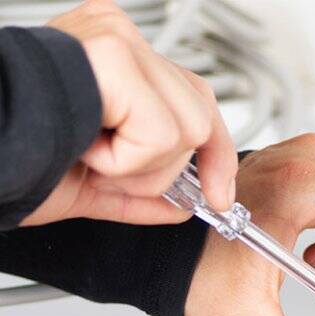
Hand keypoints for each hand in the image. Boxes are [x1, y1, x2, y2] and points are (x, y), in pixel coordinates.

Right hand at [24, 0, 236, 226]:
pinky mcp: (111, 57)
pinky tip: (84, 147)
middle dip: (167, 168)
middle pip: (199, 116)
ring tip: (87, 154)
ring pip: (186, 130)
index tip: (221, 194)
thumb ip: (142, 194)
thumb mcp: (90, 185)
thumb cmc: (11, 160)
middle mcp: (118, 38)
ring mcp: (116, 41)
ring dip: (139, 168)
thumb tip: (184, 205)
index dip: (216, 154)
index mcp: (112, 60)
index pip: (195, 99)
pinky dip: (124, 162)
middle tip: (107, 169)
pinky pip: (161, 134)